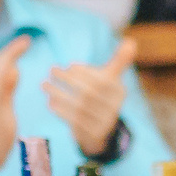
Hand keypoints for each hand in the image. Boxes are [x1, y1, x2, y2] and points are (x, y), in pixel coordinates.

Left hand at [45, 40, 135, 159]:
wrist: (102, 130)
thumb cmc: (103, 96)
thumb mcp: (112, 79)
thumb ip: (120, 60)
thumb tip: (131, 41)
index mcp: (119, 92)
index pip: (101, 80)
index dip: (85, 72)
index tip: (70, 66)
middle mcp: (114, 108)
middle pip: (88, 93)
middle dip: (67, 80)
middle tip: (52, 70)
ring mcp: (103, 123)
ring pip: (78, 106)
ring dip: (58, 93)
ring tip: (44, 84)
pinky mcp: (91, 134)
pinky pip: (73, 121)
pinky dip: (60, 110)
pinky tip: (50, 101)